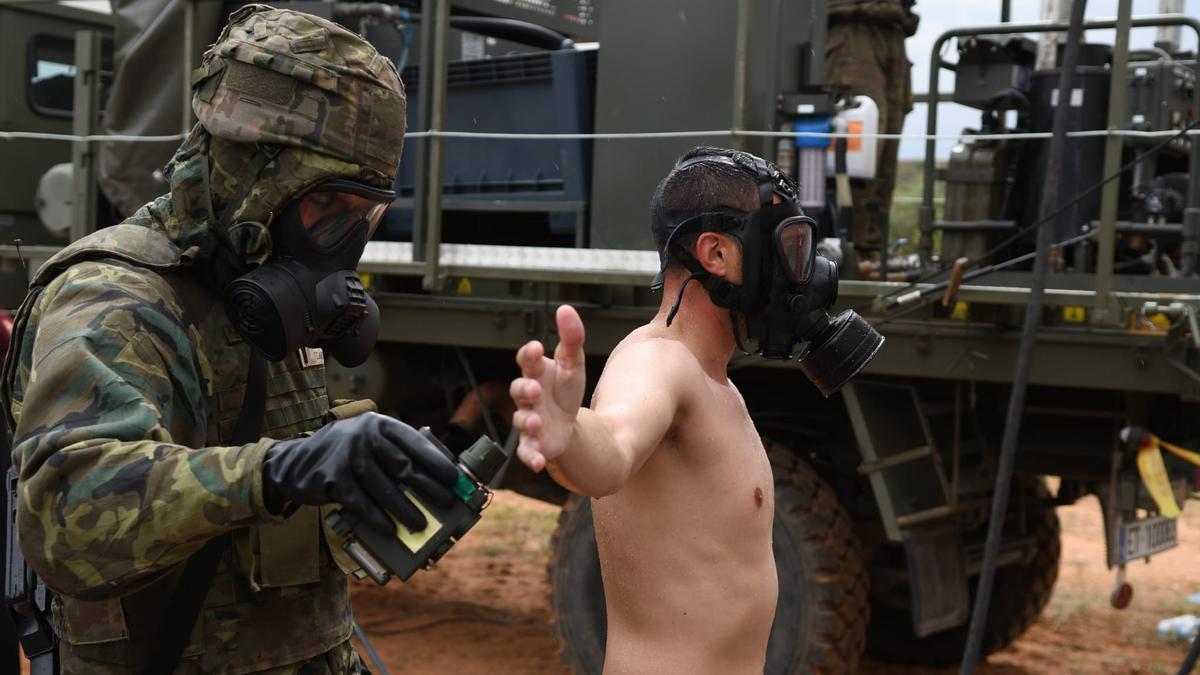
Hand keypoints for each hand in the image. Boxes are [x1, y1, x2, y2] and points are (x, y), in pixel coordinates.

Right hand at [262, 412, 458, 532]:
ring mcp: (347, 457)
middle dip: (428, 487)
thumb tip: (433, 480)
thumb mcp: (369, 441)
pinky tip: (390, 528)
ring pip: (384, 488)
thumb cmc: (345, 454)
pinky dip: (377, 518)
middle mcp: (364, 436)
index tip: (453, 478)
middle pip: (403, 466)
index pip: (414, 442)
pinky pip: (361, 503)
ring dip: (406, 509)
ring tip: (420, 523)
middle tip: (445, 502)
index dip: (436, 461)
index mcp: (379, 425)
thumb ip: (395, 453)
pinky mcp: (332, 479)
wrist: (296, 462)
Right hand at [510, 305, 585, 471]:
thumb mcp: (574, 363)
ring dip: (527, 421)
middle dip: (524, 389)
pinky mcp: (533, 444)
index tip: (538, 348)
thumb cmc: (565, 391)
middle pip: (518, 389)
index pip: (527, 359)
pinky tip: (537, 461)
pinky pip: (526, 451)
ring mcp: (529, 420)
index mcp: (536, 373)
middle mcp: (528, 397)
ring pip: (521, 419)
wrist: (568, 426)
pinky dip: (529, 456)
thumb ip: (571, 337)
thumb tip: (566, 309)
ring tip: (537, 422)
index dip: (529, 354)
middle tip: (535, 388)